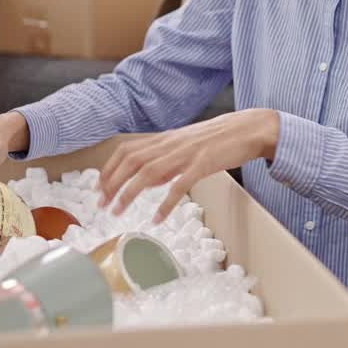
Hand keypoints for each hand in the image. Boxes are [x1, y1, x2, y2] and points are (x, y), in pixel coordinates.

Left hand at [98, 109, 279, 222]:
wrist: (247, 129)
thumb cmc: (218, 138)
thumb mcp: (185, 146)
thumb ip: (165, 160)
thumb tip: (146, 180)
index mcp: (165, 139)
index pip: (127, 150)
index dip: (109, 168)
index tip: (99, 188)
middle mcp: (170, 144)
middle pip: (131, 160)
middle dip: (112, 182)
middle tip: (102, 204)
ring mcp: (185, 153)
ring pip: (149, 171)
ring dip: (129, 192)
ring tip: (118, 212)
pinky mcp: (202, 163)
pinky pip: (179, 185)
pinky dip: (165, 203)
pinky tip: (157, 218)